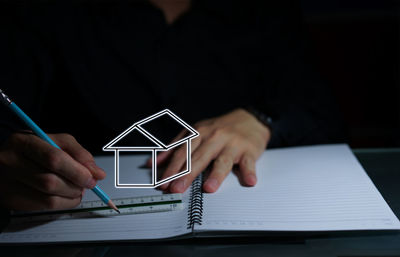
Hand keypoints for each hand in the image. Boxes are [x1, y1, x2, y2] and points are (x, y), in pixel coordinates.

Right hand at [0, 132, 105, 210]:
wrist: (4, 161)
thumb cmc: (34, 150)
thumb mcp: (56, 141)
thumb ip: (78, 153)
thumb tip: (97, 173)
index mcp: (23, 141)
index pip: (53, 159)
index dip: (77, 171)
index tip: (92, 177)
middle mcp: (10, 162)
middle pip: (50, 181)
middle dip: (75, 185)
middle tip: (88, 184)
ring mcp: (7, 183)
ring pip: (48, 198)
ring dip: (71, 196)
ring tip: (78, 189)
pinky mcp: (10, 199)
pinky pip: (43, 207)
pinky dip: (63, 204)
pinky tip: (67, 196)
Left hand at [154, 108, 270, 192]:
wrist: (250, 119)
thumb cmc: (220, 128)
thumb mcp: (195, 132)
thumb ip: (174, 147)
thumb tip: (152, 163)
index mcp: (199, 133)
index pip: (182, 152)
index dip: (172, 168)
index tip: (163, 183)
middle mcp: (215, 137)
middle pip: (199, 158)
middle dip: (186, 174)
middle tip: (177, 189)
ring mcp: (233, 144)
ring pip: (223, 160)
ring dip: (216, 175)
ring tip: (209, 188)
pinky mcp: (250, 151)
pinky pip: (249, 162)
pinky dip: (249, 172)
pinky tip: (249, 181)